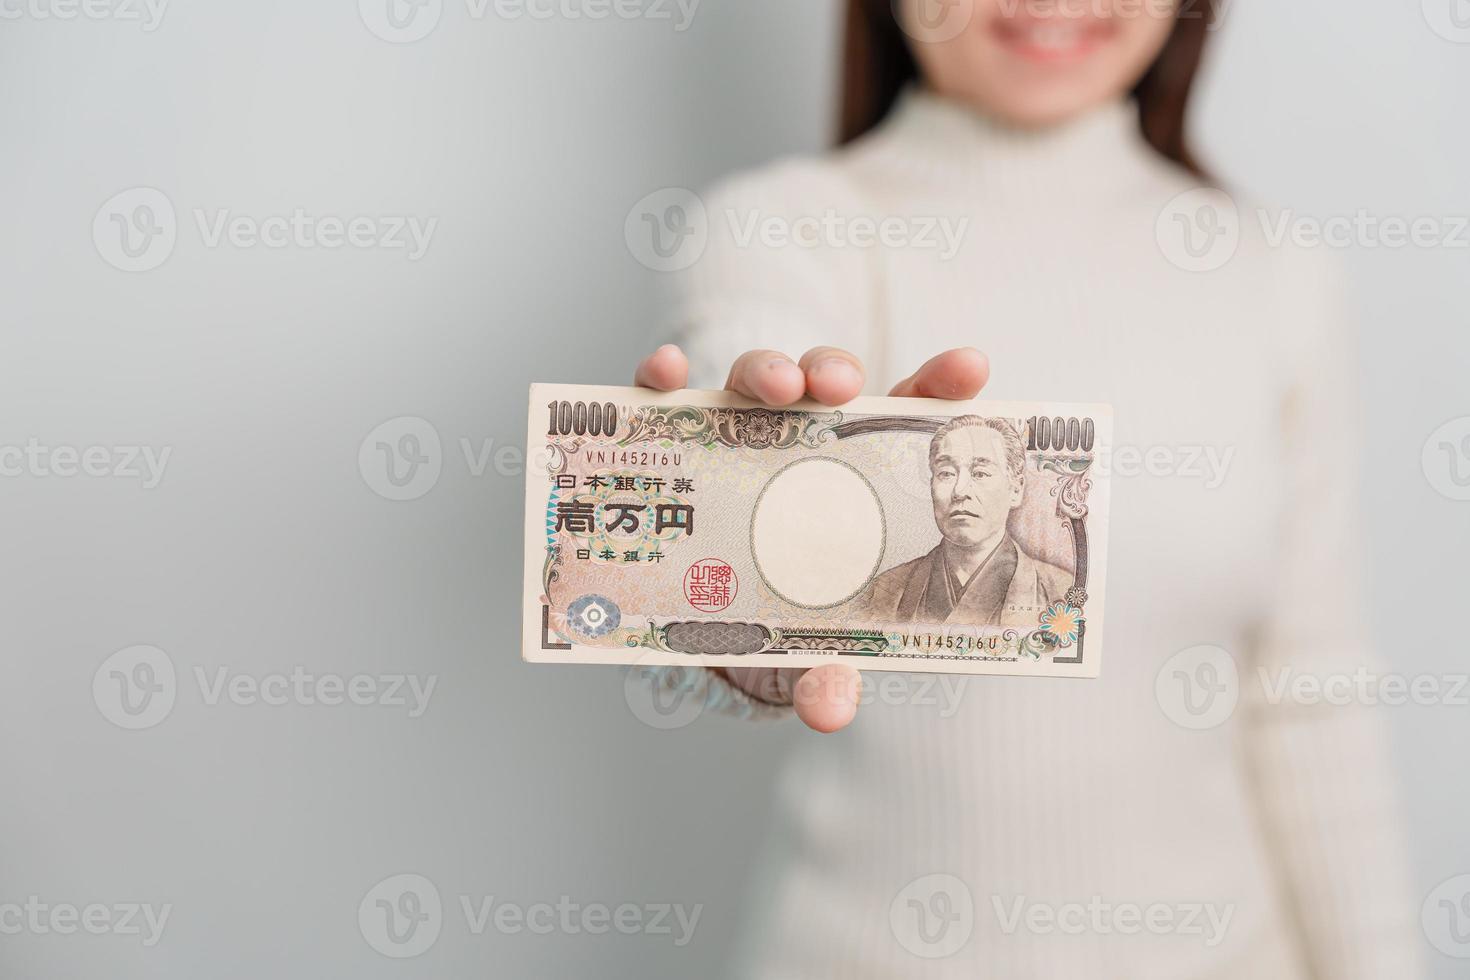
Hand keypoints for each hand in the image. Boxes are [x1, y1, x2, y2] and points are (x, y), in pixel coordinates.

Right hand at [633, 343, 990, 732]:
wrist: (698, 621)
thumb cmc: (772, 618)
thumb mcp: (803, 649)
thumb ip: (821, 670)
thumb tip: (829, 707)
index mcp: (857, 475)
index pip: (907, 415)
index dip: (939, 385)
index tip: (970, 367)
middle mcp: (802, 439)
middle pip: (825, 384)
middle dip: (834, 370)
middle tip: (839, 388)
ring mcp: (736, 432)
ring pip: (753, 377)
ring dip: (766, 369)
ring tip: (775, 389)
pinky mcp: (674, 436)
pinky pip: (662, 396)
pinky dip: (662, 377)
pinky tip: (665, 373)